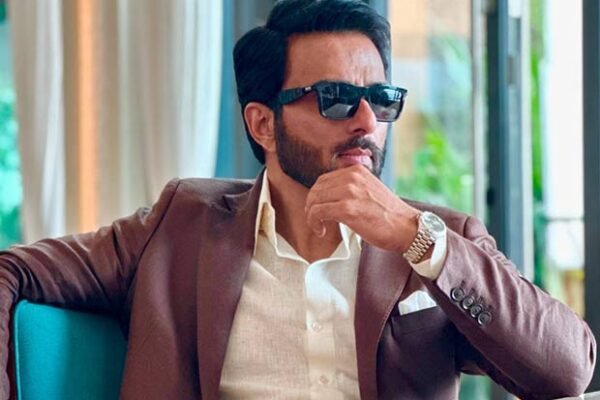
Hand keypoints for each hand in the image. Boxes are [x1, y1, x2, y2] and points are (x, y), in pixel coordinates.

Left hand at [304, 165, 420, 251]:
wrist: (407, 228)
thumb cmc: (389, 215)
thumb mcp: (369, 190)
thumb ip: (351, 188)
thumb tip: (329, 197)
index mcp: (356, 171)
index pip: (324, 180)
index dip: (317, 196)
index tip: (319, 209)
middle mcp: (351, 177)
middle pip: (316, 189)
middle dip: (311, 206)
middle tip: (316, 220)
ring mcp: (349, 192)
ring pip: (314, 201)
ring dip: (311, 216)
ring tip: (319, 226)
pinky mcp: (347, 209)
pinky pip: (318, 213)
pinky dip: (314, 223)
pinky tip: (322, 231)